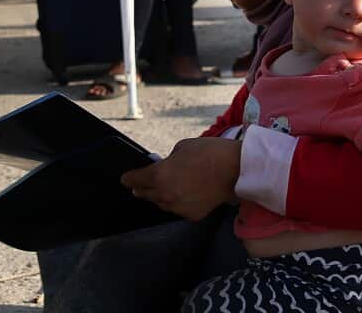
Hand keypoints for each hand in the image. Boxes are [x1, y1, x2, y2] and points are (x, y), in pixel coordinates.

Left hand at [121, 137, 240, 220]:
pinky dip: (177, 202)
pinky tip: (184, 194)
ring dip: (160, 196)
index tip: (125, 179)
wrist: (236, 169)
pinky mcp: (192, 214)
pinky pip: (177, 209)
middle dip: (141, 188)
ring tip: (166, 188)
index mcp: (159, 175)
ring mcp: (178, 207)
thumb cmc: (211, 153)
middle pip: (145, 194)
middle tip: (140, 185)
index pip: (135, 180)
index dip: (128, 178)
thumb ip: (169, 160)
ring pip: (161, 203)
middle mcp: (165, 194)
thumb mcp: (183, 146)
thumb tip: (166, 167)